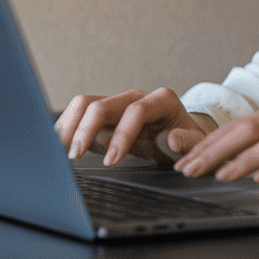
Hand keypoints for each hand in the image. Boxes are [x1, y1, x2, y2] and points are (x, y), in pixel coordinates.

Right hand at [55, 88, 216, 165]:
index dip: (121, 135)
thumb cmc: (188, 140)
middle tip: (75, 157)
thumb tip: (171, 139)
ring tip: (63, 151)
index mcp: (162, 100)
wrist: (182, 135)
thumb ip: (187, 142)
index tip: (111, 161)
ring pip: (85, 103)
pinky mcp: (105, 112)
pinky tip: (62, 144)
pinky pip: (80, 112)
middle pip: (102, 105)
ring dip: (71, 126)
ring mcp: (119, 102)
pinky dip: (68, 126)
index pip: (135, 111)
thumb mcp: (196, 144)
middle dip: (86, 130)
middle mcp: (137, 96)